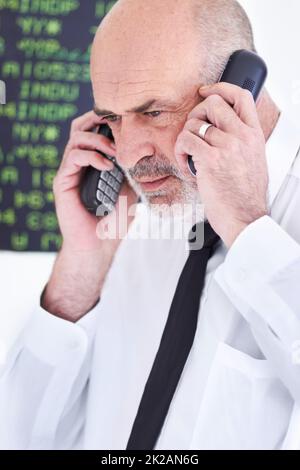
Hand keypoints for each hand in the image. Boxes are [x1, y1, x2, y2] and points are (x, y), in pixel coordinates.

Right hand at [43, 111, 137, 320]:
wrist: (98, 245)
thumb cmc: (114, 220)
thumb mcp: (130, 190)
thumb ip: (134, 172)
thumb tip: (156, 155)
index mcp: (91, 162)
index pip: (93, 129)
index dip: (107, 120)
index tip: (126, 122)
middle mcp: (77, 163)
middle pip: (80, 126)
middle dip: (98, 119)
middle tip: (117, 125)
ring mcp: (69, 172)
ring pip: (76, 137)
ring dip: (98, 139)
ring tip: (115, 150)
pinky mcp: (63, 182)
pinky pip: (73, 158)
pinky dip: (91, 156)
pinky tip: (107, 165)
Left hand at [175, 83, 268, 247]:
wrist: (244, 217)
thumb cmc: (245, 195)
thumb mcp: (253, 160)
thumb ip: (242, 141)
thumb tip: (224, 129)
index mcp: (254, 135)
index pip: (242, 96)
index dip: (221, 88)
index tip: (206, 91)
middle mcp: (242, 137)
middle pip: (213, 103)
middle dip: (196, 114)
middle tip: (192, 131)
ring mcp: (227, 147)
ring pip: (195, 123)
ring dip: (185, 137)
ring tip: (187, 153)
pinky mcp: (210, 160)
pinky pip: (186, 140)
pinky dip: (180, 149)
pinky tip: (184, 160)